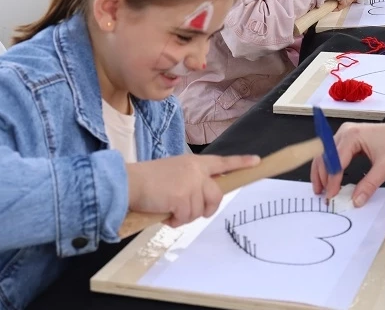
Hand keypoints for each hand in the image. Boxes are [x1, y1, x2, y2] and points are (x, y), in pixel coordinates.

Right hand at [125, 153, 259, 227]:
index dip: (240, 163)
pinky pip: (186, 218)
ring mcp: (190, 184)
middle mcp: (196, 171)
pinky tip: (164, 214)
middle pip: (216, 196)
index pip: (222, 162)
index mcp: (194, 163)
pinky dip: (174, 222)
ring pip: (199, 211)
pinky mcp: (182, 198)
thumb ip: (190, 180)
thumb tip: (201, 196)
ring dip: (184, 217)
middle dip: (206, 209)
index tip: (256, 162)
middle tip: (188, 212)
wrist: (128, 182)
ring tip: (169, 210)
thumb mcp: (174, 172)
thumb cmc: (147, 180)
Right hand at [311, 121, 384, 205]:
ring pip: (325, 154)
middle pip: (325, 156)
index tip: (331, 197)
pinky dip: (327, 166)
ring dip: (321, 172)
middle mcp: (344, 132)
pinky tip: (327, 178)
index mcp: (352, 136)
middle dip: (322, 177)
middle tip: (323, 196)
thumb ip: (369, 185)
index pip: (336, 161)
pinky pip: (331, 152)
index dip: (332, 181)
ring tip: (321, 189)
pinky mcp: (346, 137)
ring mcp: (344, 133)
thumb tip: (356, 201)